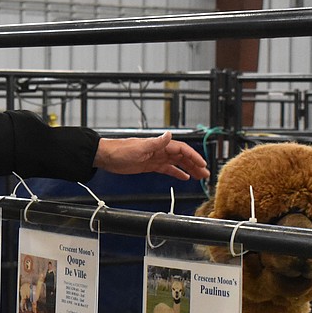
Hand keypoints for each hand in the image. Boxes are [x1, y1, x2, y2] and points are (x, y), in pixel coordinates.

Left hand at [94, 131, 209, 180]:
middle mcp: (160, 150)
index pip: (181, 149)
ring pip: (177, 163)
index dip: (193, 156)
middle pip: (182, 157)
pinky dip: (176, 173)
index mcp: (159, 145)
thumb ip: (156, 142)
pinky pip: (167, 169)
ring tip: (200, 177)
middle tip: (206, 174)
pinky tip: (184, 178)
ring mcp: (155, 158)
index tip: (202, 164)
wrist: (106, 157)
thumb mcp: (139, 148)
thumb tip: (169, 134)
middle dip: (195, 165)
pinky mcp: (150, 165)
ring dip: (189, 169)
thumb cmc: (120, 151)